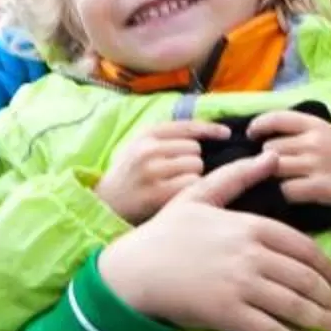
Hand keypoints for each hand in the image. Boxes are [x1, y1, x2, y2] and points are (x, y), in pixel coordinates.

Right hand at [96, 118, 228, 223]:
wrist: (104, 204)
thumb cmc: (129, 175)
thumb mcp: (139, 146)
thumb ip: (167, 137)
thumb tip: (209, 129)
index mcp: (146, 134)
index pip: (187, 126)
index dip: (210, 129)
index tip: (226, 133)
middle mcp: (148, 150)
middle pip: (195, 150)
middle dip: (192, 161)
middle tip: (175, 174)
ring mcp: (152, 172)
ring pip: (196, 168)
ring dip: (191, 178)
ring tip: (172, 185)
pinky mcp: (157, 194)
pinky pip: (191, 186)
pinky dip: (189, 192)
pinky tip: (176, 197)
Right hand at [97, 152, 330, 330]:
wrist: (134, 269)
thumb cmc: (165, 232)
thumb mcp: (200, 194)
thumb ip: (237, 175)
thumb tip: (270, 155)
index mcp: (250, 226)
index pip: (302, 248)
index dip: (325, 267)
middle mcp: (251, 256)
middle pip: (304, 279)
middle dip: (330, 298)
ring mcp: (241, 286)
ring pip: (293, 304)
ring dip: (321, 319)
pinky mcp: (228, 314)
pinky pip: (269, 329)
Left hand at [246, 107, 330, 211]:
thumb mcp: (330, 135)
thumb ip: (302, 133)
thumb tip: (265, 138)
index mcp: (317, 124)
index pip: (277, 118)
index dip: (258, 126)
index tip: (251, 135)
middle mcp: (316, 141)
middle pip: (270, 149)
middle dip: (265, 160)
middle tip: (270, 169)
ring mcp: (318, 164)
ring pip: (275, 169)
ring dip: (272, 178)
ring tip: (280, 182)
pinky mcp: (322, 187)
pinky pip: (287, 190)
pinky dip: (285, 194)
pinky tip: (293, 195)